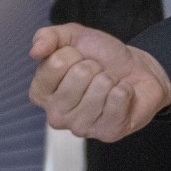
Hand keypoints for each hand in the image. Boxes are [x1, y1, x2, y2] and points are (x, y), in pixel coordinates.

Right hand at [28, 24, 170, 140]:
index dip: (73, 53)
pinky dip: (125, 89)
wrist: (136, 70)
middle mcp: (56, 115)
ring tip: (109, 86)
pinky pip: (118, 98)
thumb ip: (48, 37)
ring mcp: (81, 127)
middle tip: (98, 74)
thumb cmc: (101, 57)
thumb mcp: (72, 37)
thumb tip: (35, 51)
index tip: (78, 60)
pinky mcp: (108, 133)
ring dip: (110, 79)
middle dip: (94, 66)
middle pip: (79, 74)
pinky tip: (121, 96)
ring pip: (101, 86)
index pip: (56, 62)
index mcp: (41, 93)